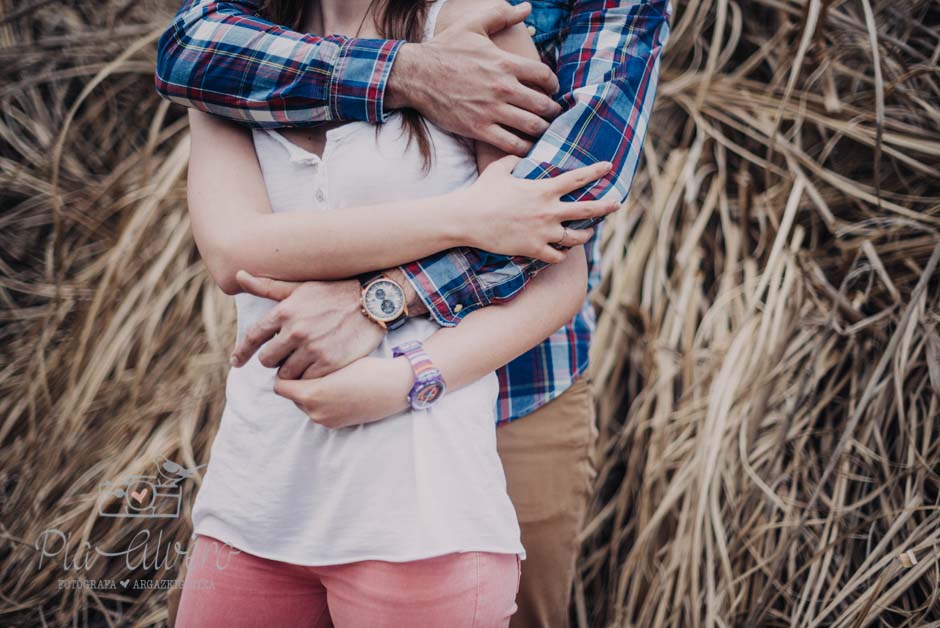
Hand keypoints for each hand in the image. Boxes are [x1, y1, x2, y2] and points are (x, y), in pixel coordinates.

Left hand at [229, 271, 385, 379]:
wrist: (372, 302)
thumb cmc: (334, 292)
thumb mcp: (300, 287)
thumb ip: (268, 287)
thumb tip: (239, 275)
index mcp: (285, 312)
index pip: (253, 337)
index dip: (242, 352)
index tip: (236, 362)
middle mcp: (295, 331)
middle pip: (268, 360)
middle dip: (274, 359)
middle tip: (287, 354)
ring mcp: (312, 348)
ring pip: (287, 374)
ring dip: (291, 370)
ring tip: (303, 360)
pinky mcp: (329, 363)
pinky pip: (307, 380)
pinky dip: (309, 377)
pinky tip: (317, 367)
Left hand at [274, 357, 412, 428]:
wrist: (395, 387)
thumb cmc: (368, 367)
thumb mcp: (334, 361)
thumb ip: (310, 366)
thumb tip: (293, 364)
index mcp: (311, 394)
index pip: (280, 385)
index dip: (285, 371)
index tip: (295, 360)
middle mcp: (314, 412)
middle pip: (291, 396)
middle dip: (297, 382)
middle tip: (311, 366)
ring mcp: (326, 421)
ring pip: (304, 404)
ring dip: (309, 393)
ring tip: (327, 377)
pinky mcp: (336, 426)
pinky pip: (318, 412)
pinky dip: (322, 401)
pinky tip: (337, 388)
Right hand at [386, 1, 560, 155]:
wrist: (415, 75)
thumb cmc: (444, 49)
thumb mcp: (472, 25)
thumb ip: (501, 14)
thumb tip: (527, 7)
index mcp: (504, 63)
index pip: (545, 75)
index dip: (554, 84)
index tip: (551, 89)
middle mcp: (502, 88)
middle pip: (543, 104)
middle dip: (553, 111)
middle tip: (553, 113)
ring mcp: (491, 111)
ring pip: (531, 126)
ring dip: (543, 130)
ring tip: (543, 129)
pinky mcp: (478, 129)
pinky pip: (511, 144)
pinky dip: (524, 148)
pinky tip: (526, 145)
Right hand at [453, 157, 619, 262]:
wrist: (468, 218)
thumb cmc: (481, 192)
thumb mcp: (499, 170)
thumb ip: (513, 161)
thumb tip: (519, 156)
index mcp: (543, 189)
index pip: (577, 179)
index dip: (596, 172)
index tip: (609, 167)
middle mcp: (548, 211)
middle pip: (587, 210)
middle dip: (606, 206)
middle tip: (617, 203)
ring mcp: (543, 232)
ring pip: (576, 237)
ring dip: (585, 235)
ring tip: (589, 233)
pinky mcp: (534, 249)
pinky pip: (557, 256)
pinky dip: (562, 254)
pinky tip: (563, 252)